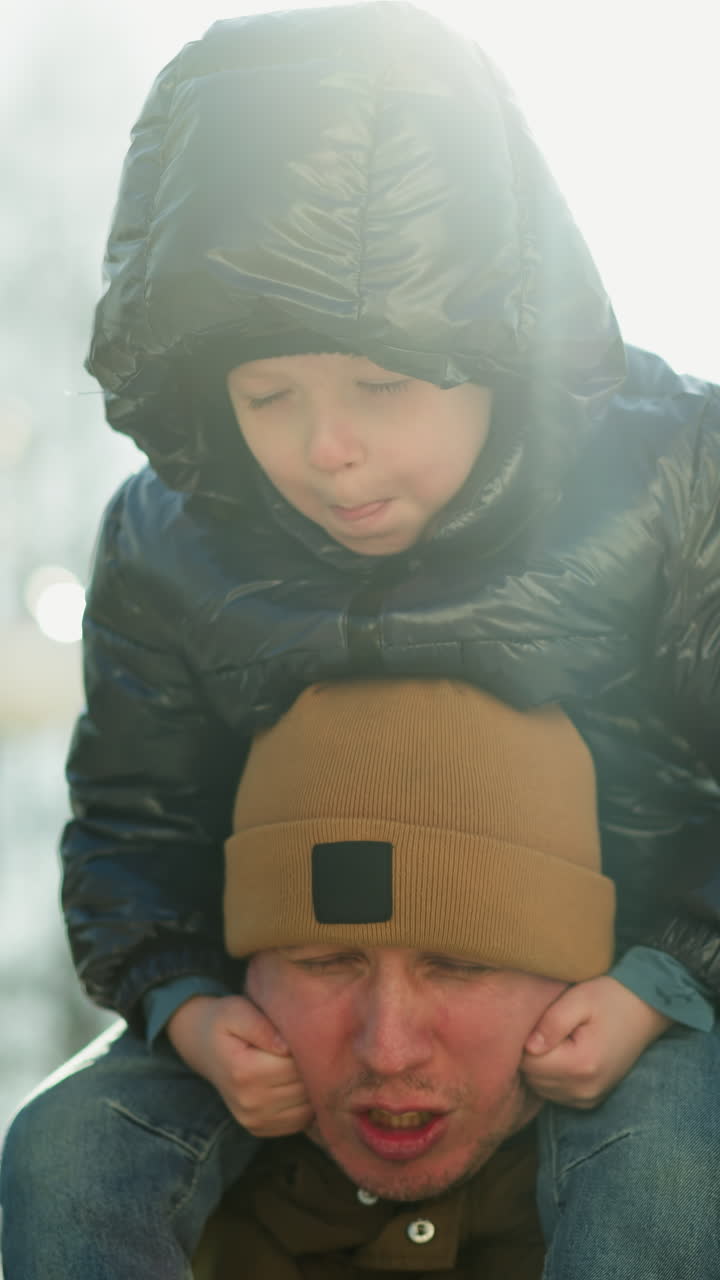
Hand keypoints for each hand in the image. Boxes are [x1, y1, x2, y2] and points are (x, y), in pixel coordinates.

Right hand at [167, 993, 313, 1135]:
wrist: (200, 1045)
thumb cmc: (223, 1022)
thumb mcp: (237, 1010)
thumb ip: (262, 1026)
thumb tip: (287, 1048)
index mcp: (244, 1072)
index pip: (295, 1066)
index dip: (308, 1047)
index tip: (306, 1032)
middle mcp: (249, 1103)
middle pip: (303, 1088)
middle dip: (312, 1066)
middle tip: (307, 1045)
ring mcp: (253, 1120)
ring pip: (306, 1107)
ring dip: (312, 1086)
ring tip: (300, 1062)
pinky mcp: (259, 1128)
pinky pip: (300, 1121)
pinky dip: (305, 1104)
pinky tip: (295, 1082)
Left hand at [521, 977, 672, 1108]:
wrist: (646, 1009)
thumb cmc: (610, 998)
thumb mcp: (578, 999)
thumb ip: (551, 1023)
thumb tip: (527, 1047)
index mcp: (581, 1065)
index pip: (529, 1063)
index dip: (525, 1040)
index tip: (537, 1021)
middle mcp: (585, 1089)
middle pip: (533, 1078)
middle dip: (531, 1054)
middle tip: (545, 1027)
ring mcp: (589, 1098)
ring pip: (542, 1088)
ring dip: (541, 1066)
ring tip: (556, 1039)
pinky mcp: (591, 1099)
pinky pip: (556, 1093)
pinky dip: (552, 1076)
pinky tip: (562, 1053)